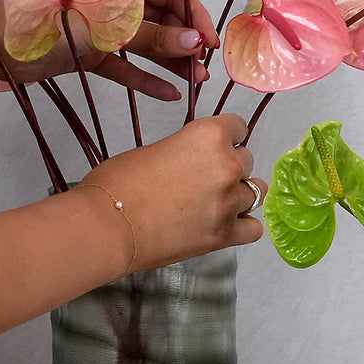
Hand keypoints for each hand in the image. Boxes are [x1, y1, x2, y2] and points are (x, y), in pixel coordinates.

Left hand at [0, 0, 219, 99]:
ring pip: (145, 43)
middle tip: (205, 66)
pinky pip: (123, 66)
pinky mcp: (87, 52)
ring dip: (171, 61)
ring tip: (196, 82)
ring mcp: (99, 26)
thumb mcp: (103, 28)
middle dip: (186, 41)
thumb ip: (149, 36)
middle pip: (161, 17)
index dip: (193, 13)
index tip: (209, 40)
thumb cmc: (41, 20)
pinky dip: (144, 79)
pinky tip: (170, 95)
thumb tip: (196, 43)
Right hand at [82, 114, 267, 272]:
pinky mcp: (225, 235)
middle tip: (207, 179)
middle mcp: (227, 166)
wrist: (108, 225)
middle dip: (231, 167)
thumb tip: (194, 163)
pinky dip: (243, 224)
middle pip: (247, 161)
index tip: (221, 145)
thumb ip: (186, 152)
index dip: (228, 137)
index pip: (239, 128)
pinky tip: (228, 223)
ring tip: (217, 202)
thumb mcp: (157, 148)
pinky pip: (253, 228)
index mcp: (209, 136)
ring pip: (255, 192)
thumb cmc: (118, 182)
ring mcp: (229, 202)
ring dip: (239, 194)